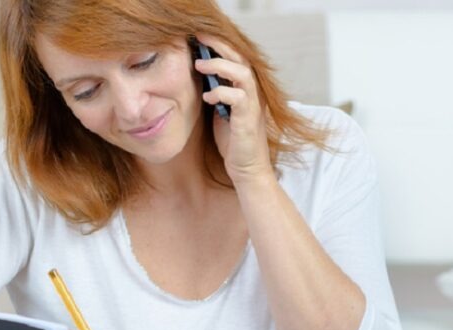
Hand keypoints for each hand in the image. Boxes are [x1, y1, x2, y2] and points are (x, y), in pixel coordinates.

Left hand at [193, 34, 274, 184]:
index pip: (236, 58)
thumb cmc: (233, 141)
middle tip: (199, 38)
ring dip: (220, 66)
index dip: (220, 45)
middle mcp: (253, 94)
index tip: (200, 37)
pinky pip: (239, 98)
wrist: (246, 169)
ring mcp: (253, 106)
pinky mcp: (249, 120)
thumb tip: (198, 75)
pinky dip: (221, 93)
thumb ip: (215, 92)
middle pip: (241, 59)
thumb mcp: (220, 111)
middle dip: (220, 46)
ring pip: (242, 74)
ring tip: (200, 65)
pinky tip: (207, 96)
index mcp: (246, 89)